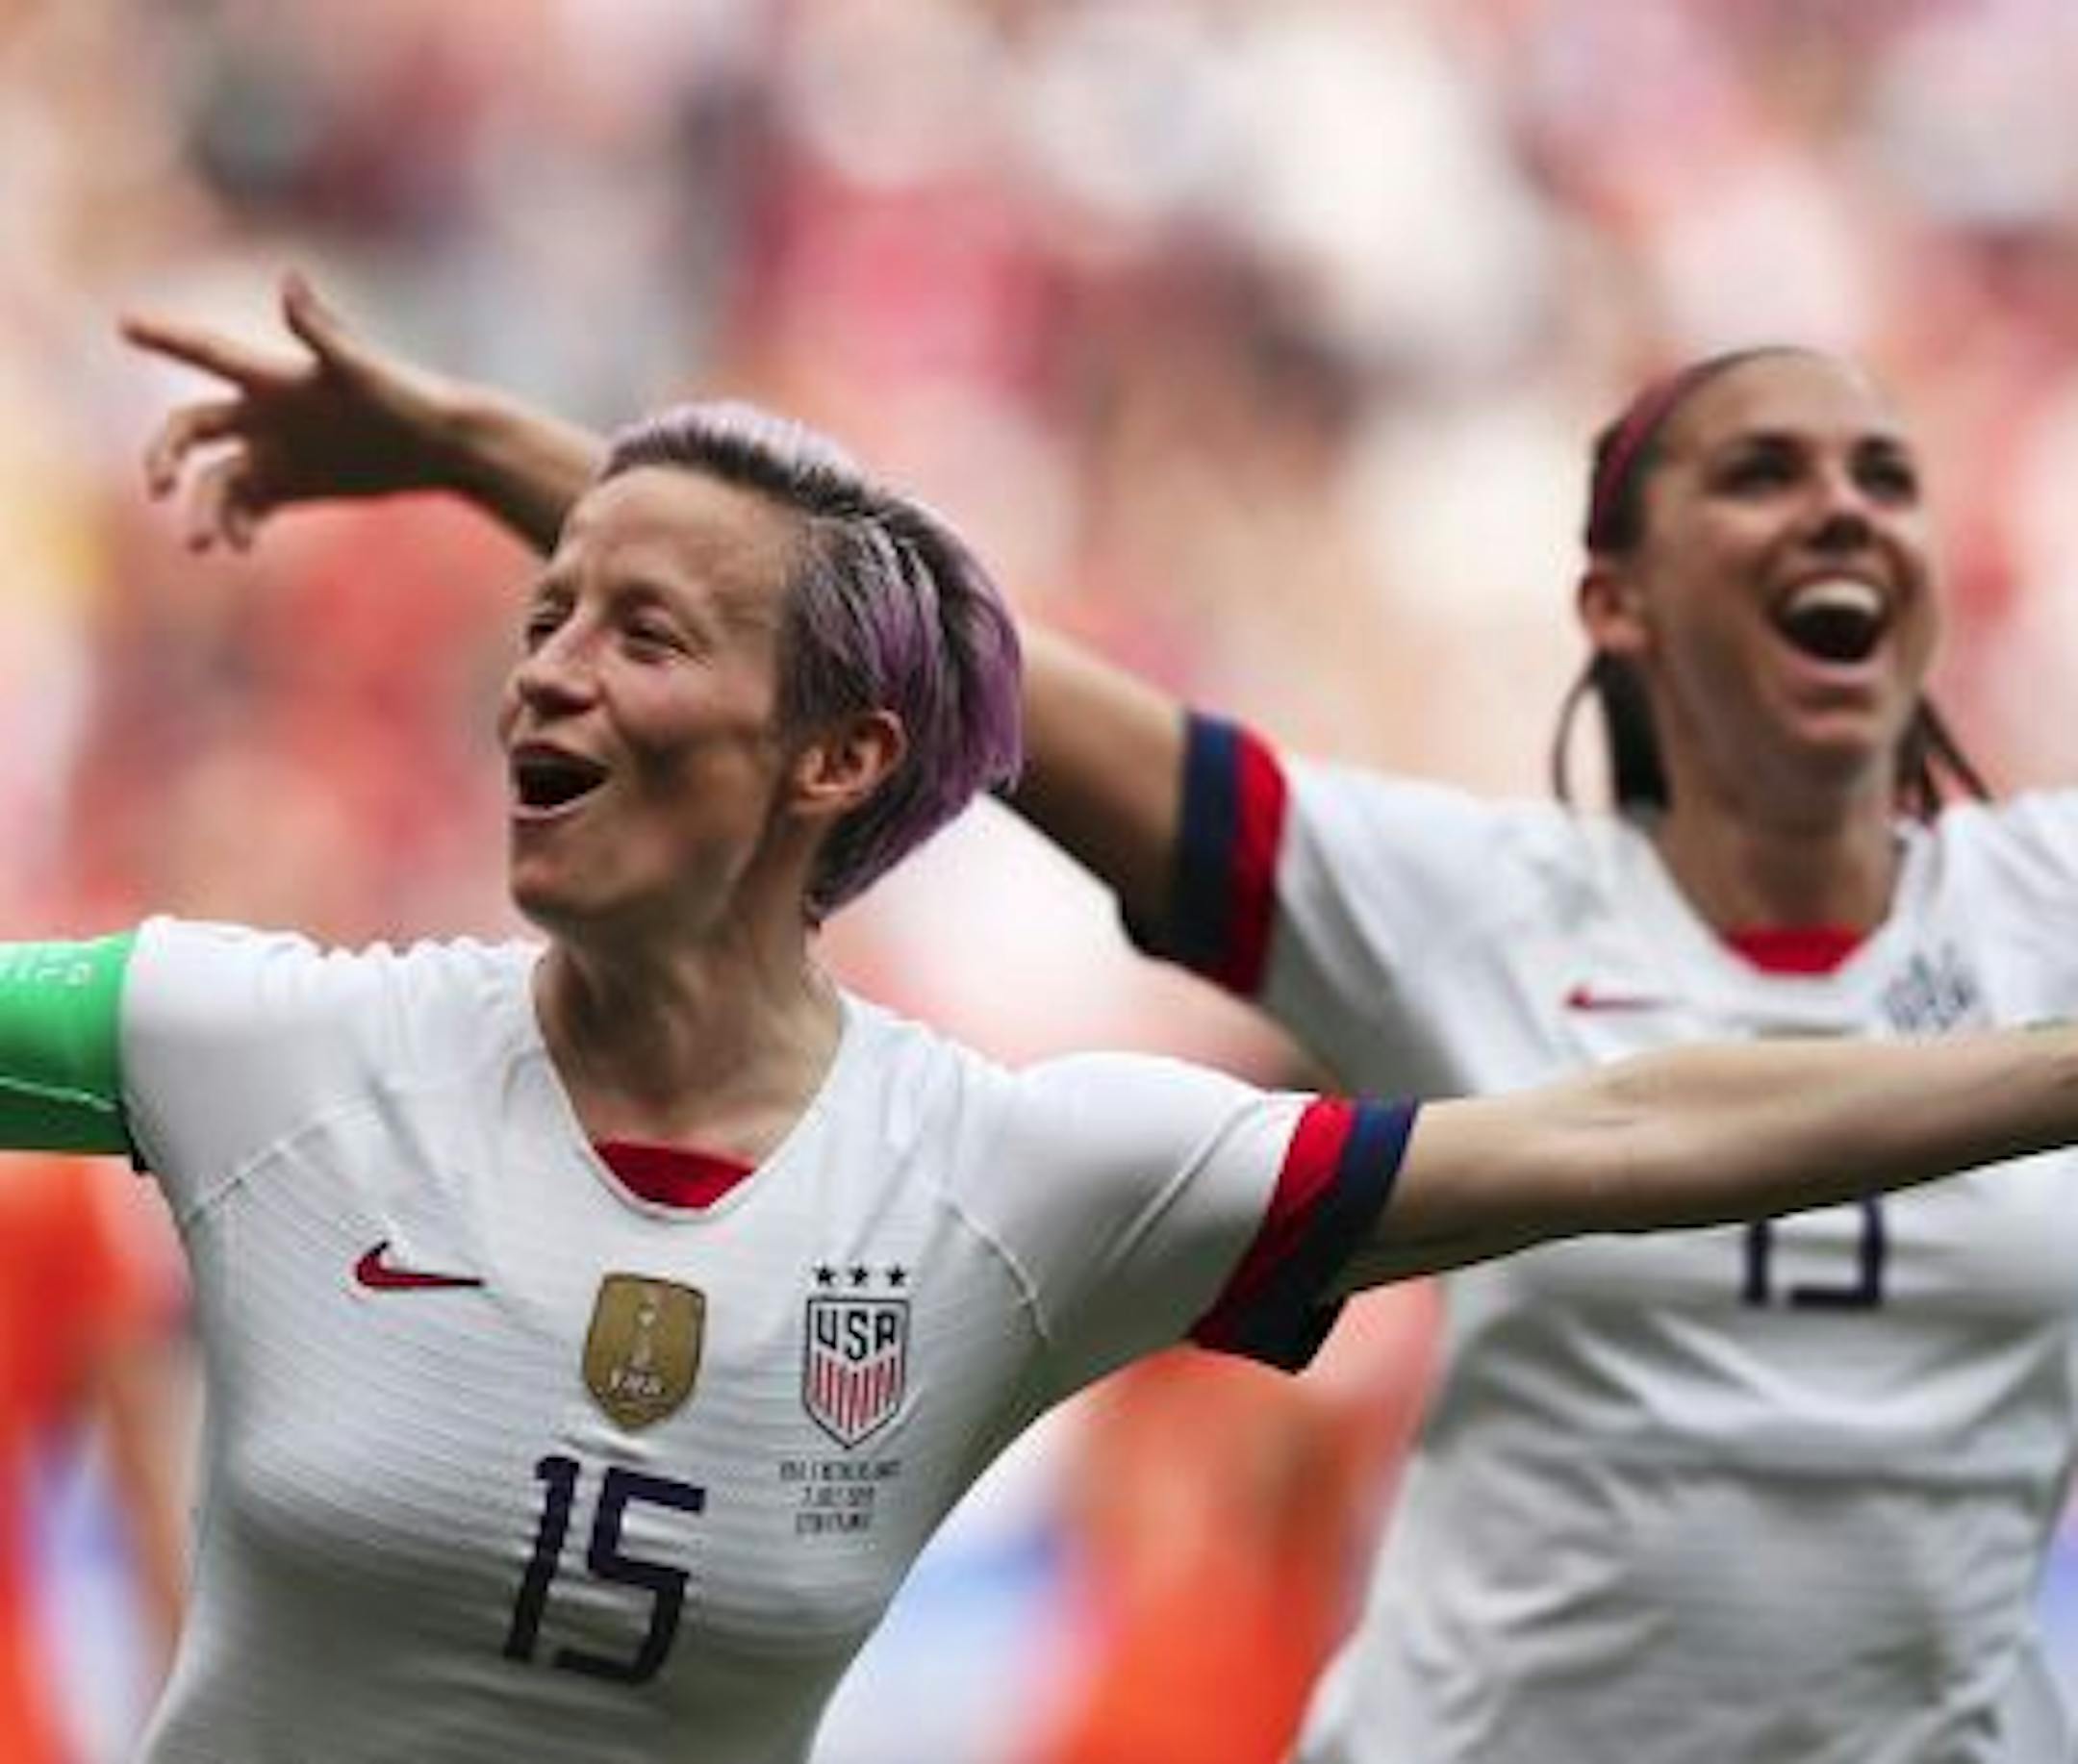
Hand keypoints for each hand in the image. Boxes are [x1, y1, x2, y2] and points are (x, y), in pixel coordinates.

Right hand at [122, 271, 465, 551]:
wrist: (444, 446)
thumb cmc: (409, 398)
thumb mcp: (362, 370)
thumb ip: (320, 330)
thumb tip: (288, 281)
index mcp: (273, 377)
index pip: (208, 352)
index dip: (166, 337)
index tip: (125, 323)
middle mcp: (264, 412)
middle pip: (190, 428)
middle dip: (166, 455)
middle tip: (160, 486)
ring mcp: (275, 451)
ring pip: (216, 480)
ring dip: (203, 509)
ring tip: (205, 544)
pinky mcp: (293, 486)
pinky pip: (247, 508)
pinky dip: (236, 526)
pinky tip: (241, 546)